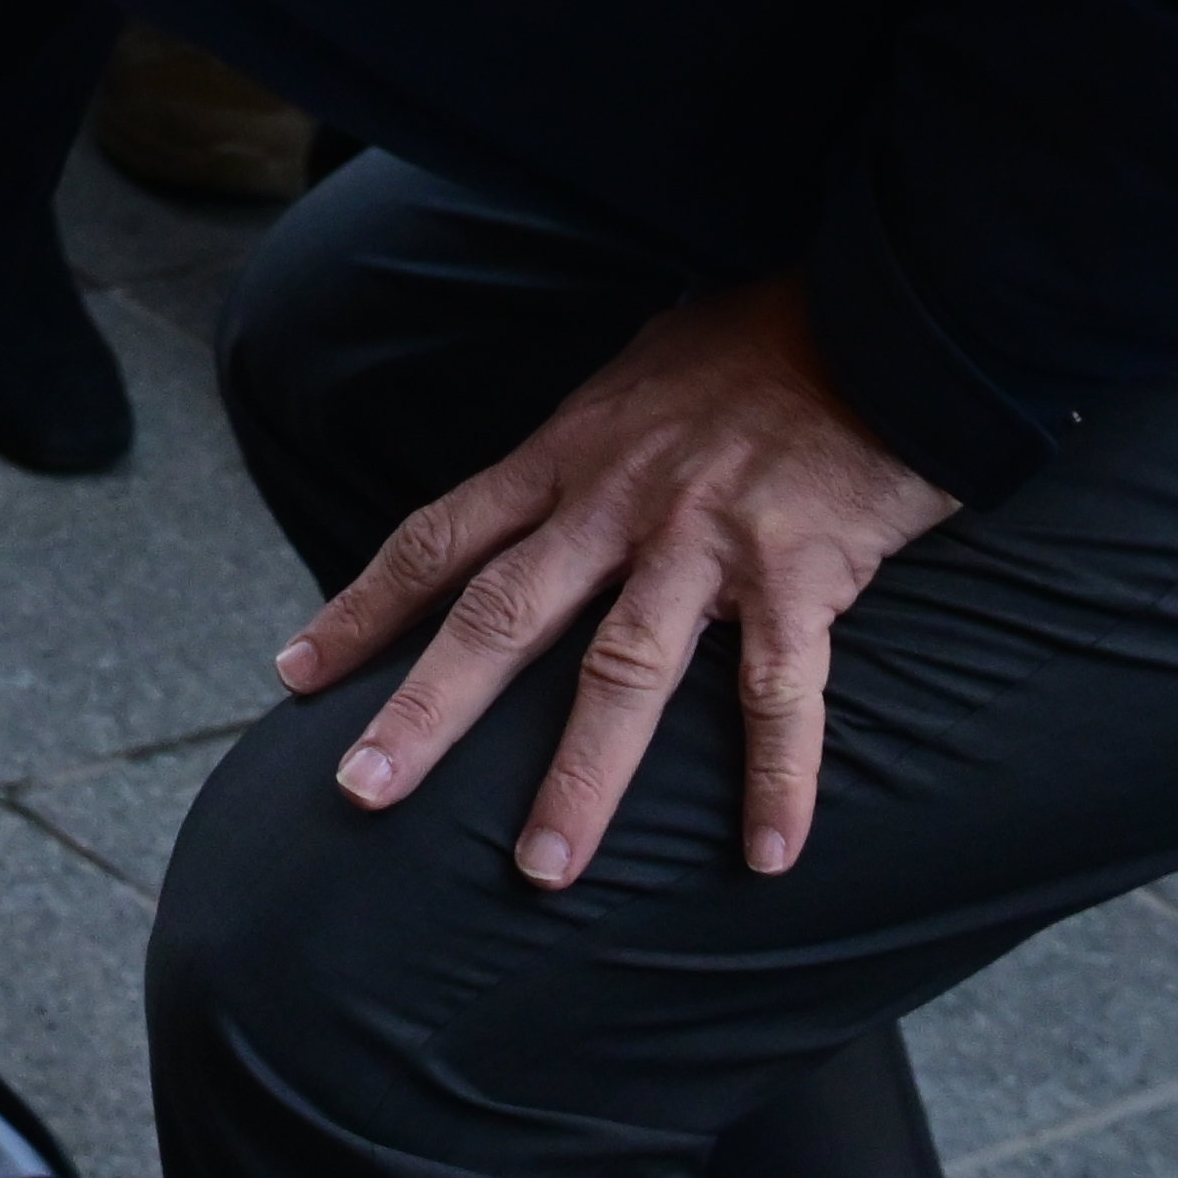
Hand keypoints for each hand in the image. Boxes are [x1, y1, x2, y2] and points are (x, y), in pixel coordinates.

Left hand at [276, 277, 954, 884]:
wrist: (881, 307)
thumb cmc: (760, 344)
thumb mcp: (637, 381)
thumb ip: (587, 451)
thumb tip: (543, 498)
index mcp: (567, 457)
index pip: (439, 539)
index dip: (362, 608)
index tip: (295, 674)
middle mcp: (617, 501)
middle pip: (498, 616)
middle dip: (423, 711)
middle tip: (360, 796)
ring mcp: (705, 540)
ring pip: (622, 672)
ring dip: (581, 779)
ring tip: (542, 870)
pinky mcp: (799, 571)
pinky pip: (783, 692)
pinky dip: (777, 779)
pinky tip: (771, 856)